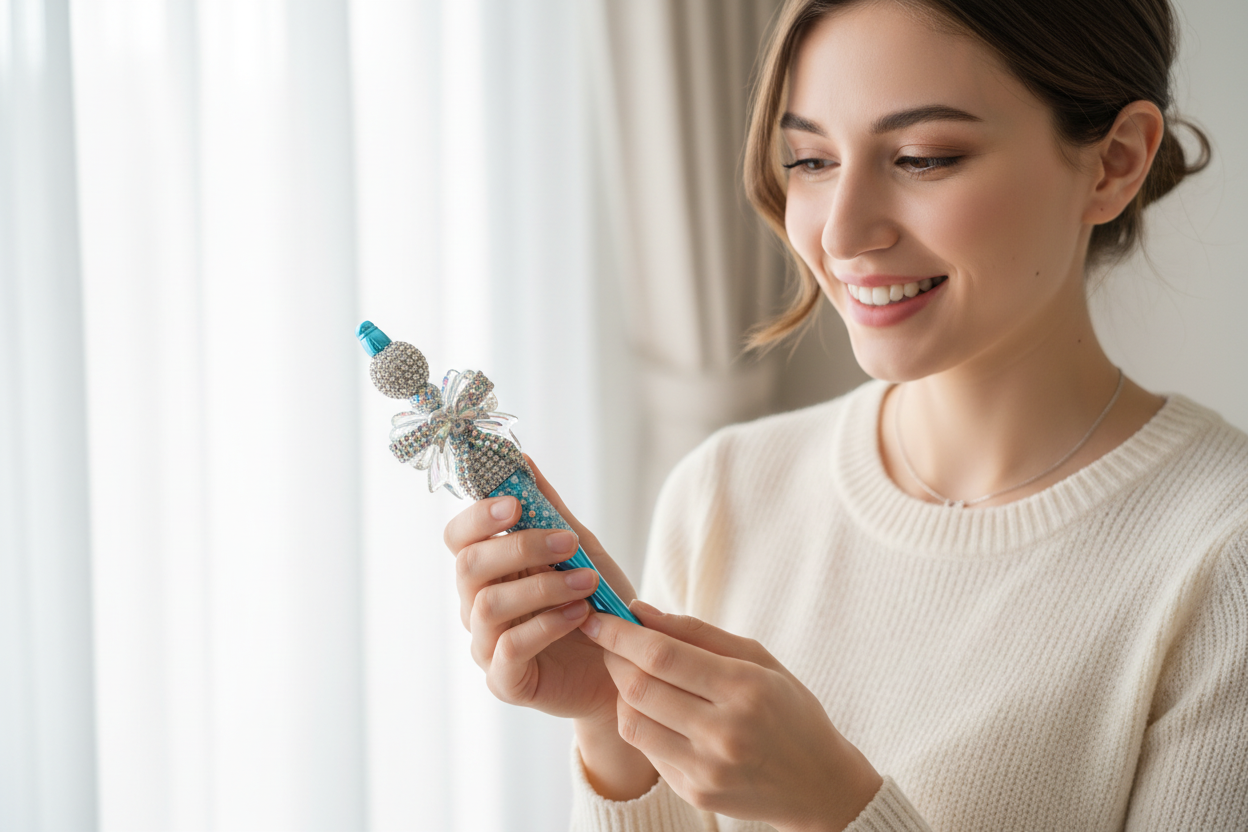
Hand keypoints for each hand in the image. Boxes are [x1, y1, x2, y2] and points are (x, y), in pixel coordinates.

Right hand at [442, 457, 636, 724]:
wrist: (630, 665)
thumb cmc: (599, 605)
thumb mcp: (580, 549)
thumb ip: (547, 509)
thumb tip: (521, 458)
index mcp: (489, 570)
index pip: (458, 537)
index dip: (478, 516)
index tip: (515, 505)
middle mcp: (477, 606)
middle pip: (468, 566)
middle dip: (520, 548)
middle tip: (569, 543)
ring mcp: (486, 646)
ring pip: (488, 606)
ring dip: (543, 587)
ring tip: (587, 582)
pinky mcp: (506, 681)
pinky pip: (510, 648)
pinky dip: (547, 625)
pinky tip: (581, 615)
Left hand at [580, 601, 882, 831]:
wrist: (818, 785)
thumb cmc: (789, 710)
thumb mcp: (758, 660)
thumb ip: (698, 633)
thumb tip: (641, 611)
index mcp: (745, 689)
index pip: (662, 655)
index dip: (621, 633)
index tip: (597, 615)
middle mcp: (724, 732)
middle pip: (639, 687)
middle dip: (613, 656)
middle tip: (607, 638)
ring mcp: (707, 768)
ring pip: (633, 721)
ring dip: (621, 691)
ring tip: (631, 673)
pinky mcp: (695, 792)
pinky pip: (647, 750)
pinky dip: (641, 721)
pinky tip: (655, 708)